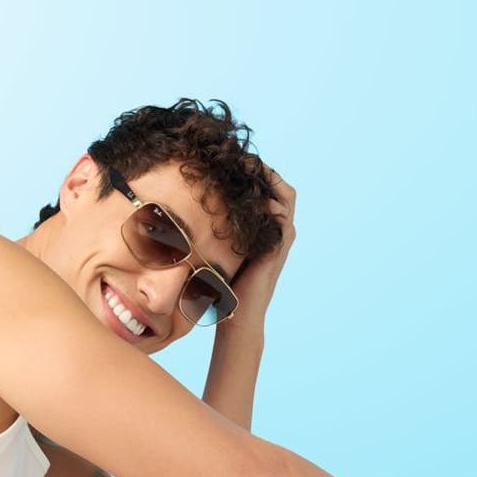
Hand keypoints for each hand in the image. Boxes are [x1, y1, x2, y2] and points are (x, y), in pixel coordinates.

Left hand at [227, 167, 294, 321]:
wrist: (238, 315)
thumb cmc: (226, 285)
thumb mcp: (221, 247)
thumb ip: (218, 227)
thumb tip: (188, 206)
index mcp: (268, 228)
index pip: (272, 190)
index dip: (259, 173)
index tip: (237, 161)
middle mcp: (279, 231)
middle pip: (284, 189)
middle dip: (266, 172)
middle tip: (245, 160)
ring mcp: (282, 240)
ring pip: (287, 199)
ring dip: (270, 182)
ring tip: (250, 170)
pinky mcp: (278, 250)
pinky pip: (283, 220)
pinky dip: (272, 207)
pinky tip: (254, 201)